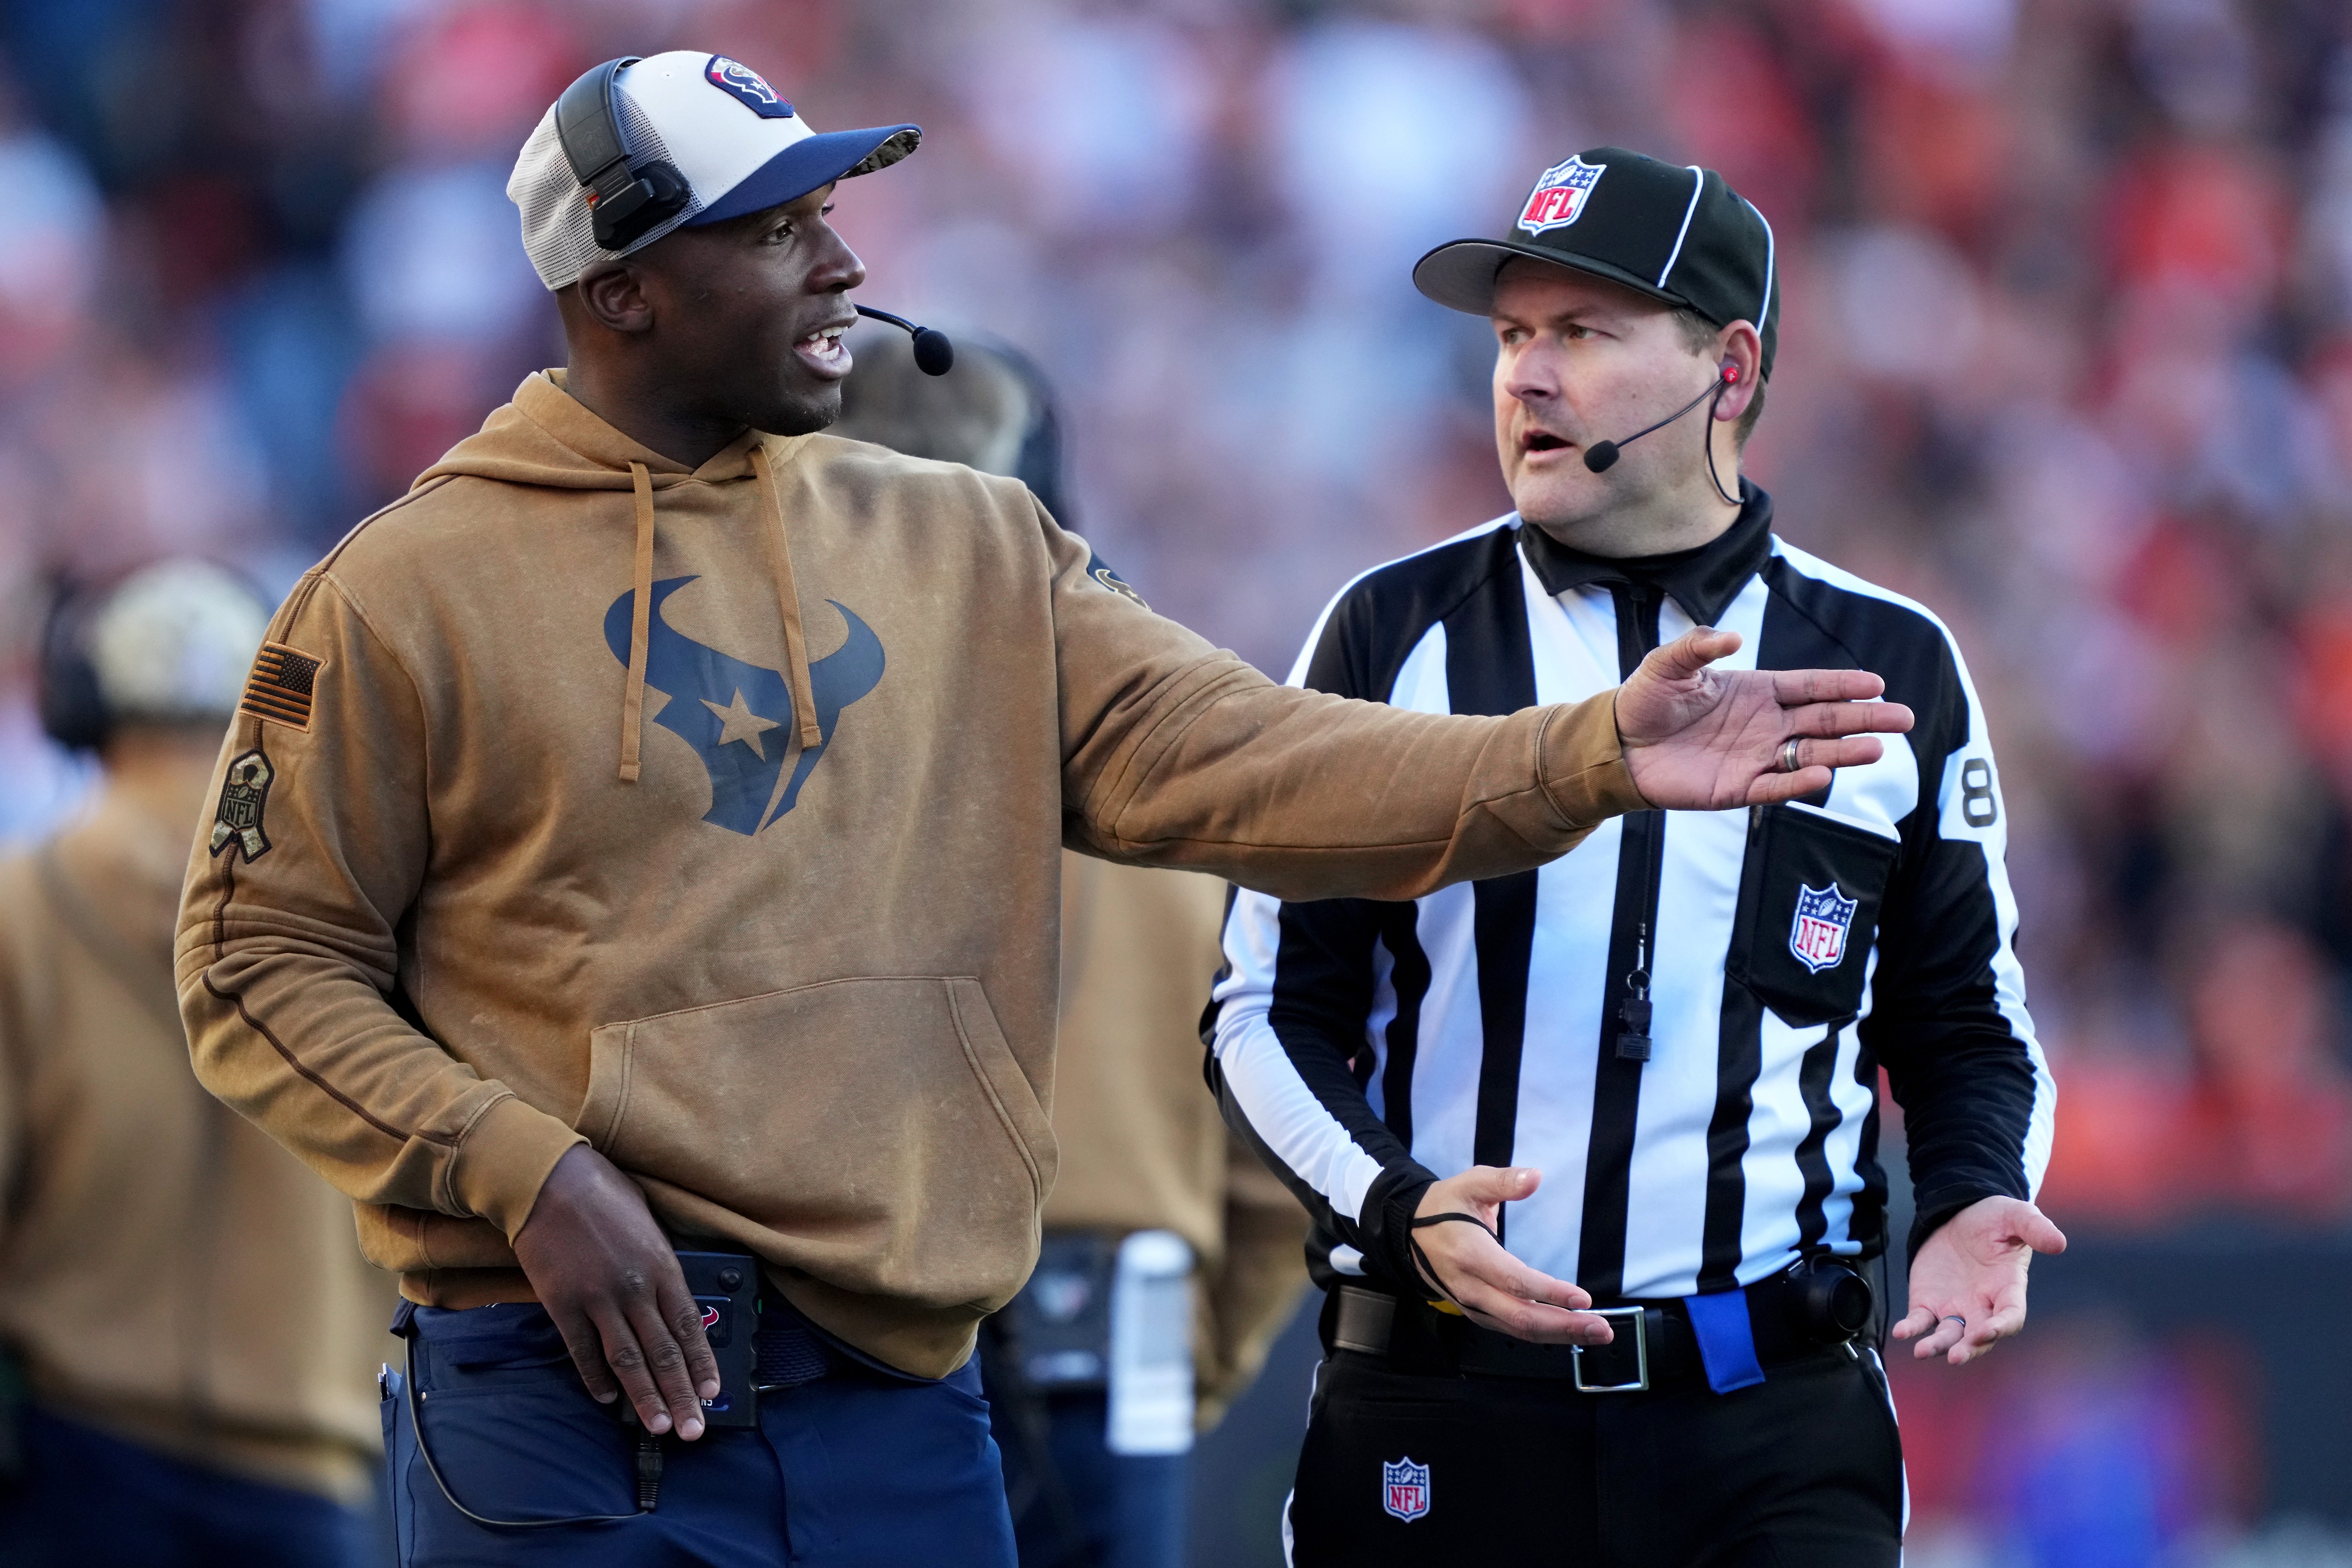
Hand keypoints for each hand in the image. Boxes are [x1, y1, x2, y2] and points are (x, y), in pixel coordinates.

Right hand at [510, 1144, 721, 1437]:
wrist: (548, 1180)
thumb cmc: (603, 1192)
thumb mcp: (648, 1221)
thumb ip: (661, 1261)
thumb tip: (670, 1292)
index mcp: (661, 1265)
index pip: (689, 1326)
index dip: (702, 1363)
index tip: (713, 1392)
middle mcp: (635, 1288)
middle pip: (663, 1352)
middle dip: (681, 1394)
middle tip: (693, 1429)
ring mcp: (598, 1298)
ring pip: (627, 1359)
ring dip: (644, 1396)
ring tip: (659, 1427)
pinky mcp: (563, 1303)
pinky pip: (582, 1350)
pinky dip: (596, 1377)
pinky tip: (607, 1398)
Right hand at [1407, 1167, 1611, 1345]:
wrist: (1406, 1232)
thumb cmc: (1444, 1206)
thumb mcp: (1469, 1183)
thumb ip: (1503, 1181)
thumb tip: (1535, 1176)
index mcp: (1469, 1253)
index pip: (1514, 1280)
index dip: (1549, 1292)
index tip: (1582, 1298)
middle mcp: (1469, 1285)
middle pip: (1519, 1316)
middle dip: (1564, 1326)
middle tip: (1601, 1329)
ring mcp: (1470, 1303)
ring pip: (1516, 1328)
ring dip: (1557, 1335)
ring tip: (1593, 1333)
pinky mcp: (1474, 1311)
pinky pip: (1509, 1328)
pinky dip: (1539, 1332)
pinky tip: (1565, 1331)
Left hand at [1616, 627, 1913, 808]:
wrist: (1619, 744)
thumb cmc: (1647, 700)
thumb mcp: (1669, 664)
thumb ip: (1698, 647)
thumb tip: (1730, 637)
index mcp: (1758, 691)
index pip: (1811, 686)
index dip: (1843, 685)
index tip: (1877, 684)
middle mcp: (1765, 724)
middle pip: (1824, 721)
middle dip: (1864, 719)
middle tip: (1903, 718)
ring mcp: (1755, 757)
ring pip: (1810, 755)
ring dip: (1844, 753)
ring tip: (1877, 749)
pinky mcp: (1737, 787)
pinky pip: (1775, 786)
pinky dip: (1798, 782)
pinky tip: (1823, 776)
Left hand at [1892, 1195, 2067, 1365]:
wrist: (1960, 1213)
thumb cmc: (1995, 1219)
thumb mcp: (2016, 1216)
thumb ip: (2035, 1229)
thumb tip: (2059, 1243)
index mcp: (2008, 1289)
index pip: (2010, 1316)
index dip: (2001, 1327)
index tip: (1987, 1332)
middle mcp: (1982, 1305)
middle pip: (1978, 1336)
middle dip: (1969, 1348)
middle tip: (1956, 1356)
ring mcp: (1955, 1306)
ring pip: (1948, 1335)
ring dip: (1937, 1345)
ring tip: (1922, 1351)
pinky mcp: (1929, 1301)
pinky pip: (1920, 1320)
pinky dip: (1912, 1328)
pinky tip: (1900, 1332)